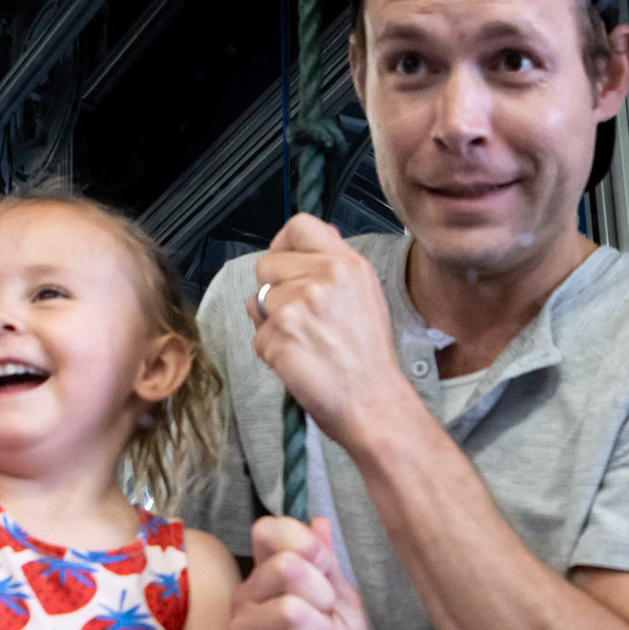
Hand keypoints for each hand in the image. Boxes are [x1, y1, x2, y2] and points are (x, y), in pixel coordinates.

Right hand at [229, 516, 367, 629]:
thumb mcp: (341, 602)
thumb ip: (327, 563)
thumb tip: (318, 520)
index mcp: (265, 574)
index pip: (269, 529)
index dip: (306, 544)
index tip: (325, 571)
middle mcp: (245, 596)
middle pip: (288, 567)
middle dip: (324, 595)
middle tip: (325, 619)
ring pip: (292, 609)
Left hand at [247, 214, 412, 447]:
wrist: (371, 403)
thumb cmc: (368, 358)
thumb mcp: (365, 296)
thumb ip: (332, 268)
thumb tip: (298, 246)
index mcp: (347, 265)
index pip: (299, 226)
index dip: (283, 245)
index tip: (284, 263)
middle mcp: (323, 278)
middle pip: (266, 264)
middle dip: (273, 290)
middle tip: (299, 318)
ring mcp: (298, 305)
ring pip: (257, 301)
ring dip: (270, 324)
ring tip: (303, 344)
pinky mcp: (279, 335)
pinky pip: (257, 336)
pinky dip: (271, 352)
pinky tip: (298, 362)